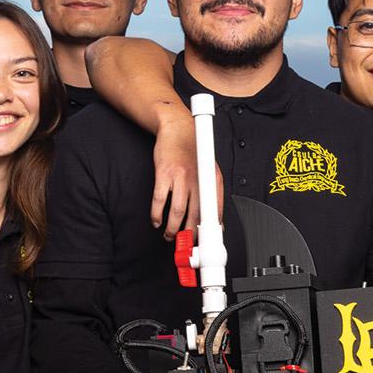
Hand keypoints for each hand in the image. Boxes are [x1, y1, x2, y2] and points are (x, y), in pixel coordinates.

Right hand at [150, 114, 223, 239]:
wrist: (177, 129)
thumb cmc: (193, 151)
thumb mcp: (209, 171)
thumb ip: (212, 195)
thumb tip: (216, 222)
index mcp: (212, 180)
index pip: (214, 211)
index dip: (210, 231)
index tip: (205, 244)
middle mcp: (198, 179)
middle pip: (195, 216)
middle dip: (188, 235)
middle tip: (184, 243)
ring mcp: (180, 176)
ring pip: (177, 212)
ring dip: (172, 228)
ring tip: (169, 235)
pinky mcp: (164, 173)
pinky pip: (159, 200)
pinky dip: (156, 214)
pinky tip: (156, 220)